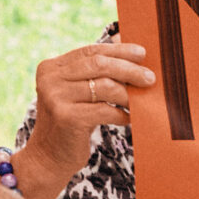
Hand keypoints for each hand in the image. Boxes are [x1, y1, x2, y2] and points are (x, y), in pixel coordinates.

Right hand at [24, 41, 154, 177]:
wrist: (48, 158)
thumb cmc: (70, 122)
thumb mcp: (76, 93)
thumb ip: (94, 72)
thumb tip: (124, 41)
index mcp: (51, 67)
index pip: (90, 51)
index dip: (118, 50)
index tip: (142, 53)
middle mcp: (50, 79)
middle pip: (99, 64)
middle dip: (129, 70)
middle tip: (150, 78)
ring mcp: (56, 98)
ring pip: (105, 87)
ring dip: (128, 95)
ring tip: (140, 102)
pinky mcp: (67, 118)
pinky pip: (105, 111)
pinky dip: (121, 114)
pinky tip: (128, 119)